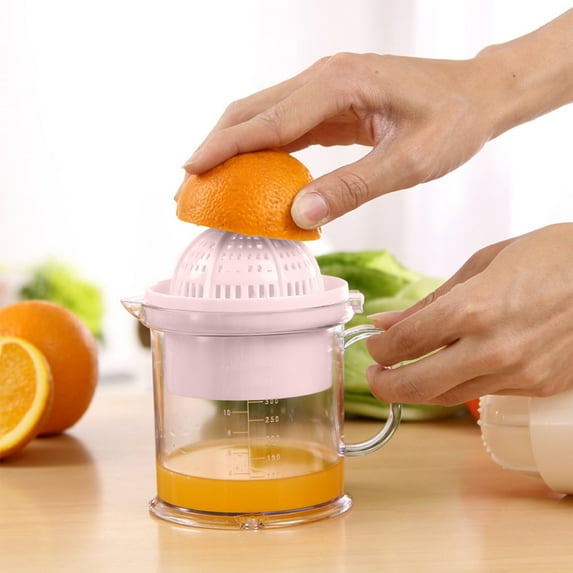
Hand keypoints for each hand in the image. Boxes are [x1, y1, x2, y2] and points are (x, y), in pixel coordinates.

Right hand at [182, 52, 496, 227]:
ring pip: (262, 115)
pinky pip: (284, 125)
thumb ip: (353, 188)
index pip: (268, 120)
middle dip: (215, 147)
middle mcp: (325, 78)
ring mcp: (326, 87)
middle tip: (187, 185)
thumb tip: (298, 216)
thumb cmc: (454, 121)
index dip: (225, 148)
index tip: (190, 172)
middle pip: (252, 110)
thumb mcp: (409, 162)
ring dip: (231, 147)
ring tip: (207, 183)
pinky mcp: (331, 102)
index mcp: (340, 84)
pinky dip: (260, 149)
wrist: (479, 95)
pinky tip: (249, 174)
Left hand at [365, 223, 572, 404]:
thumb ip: (429, 303)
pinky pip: (483, 393)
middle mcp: (494, 348)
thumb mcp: (481, 265)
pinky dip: (460, 383)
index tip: (374, 346)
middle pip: (418, 386)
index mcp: (475, 308)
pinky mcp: (538, 387)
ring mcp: (519, 373)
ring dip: (418, 389)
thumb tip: (386, 322)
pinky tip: (456, 366)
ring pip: (448, 398)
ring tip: (406, 373)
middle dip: (384, 386)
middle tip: (375, 376)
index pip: (404, 344)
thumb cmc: (550, 257)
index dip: (379, 349)